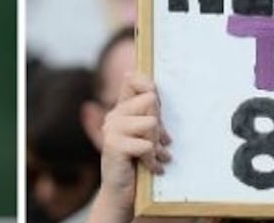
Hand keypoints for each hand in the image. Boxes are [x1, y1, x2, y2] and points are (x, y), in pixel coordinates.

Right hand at [98, 73, 170, 215]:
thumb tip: (155, 95)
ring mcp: (111, 129)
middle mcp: (113, 115)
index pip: (132, 79)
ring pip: (150, 123)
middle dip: (160, 125)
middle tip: (162, 143)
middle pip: (150, 101)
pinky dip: (153, 160)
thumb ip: (150, 116)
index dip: (148, 84)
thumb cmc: (137, 164)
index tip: (157, 102)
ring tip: (158, 157)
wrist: (120, 195)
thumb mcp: (146, 136)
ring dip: (158, 145)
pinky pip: (146, 145)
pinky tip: (152, 168)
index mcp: (121, 109)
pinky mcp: (113, 145)